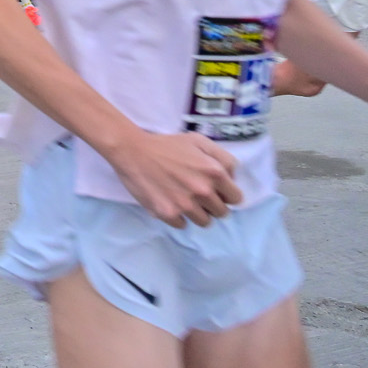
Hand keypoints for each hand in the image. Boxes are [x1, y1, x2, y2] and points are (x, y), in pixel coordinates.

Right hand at [106, 131, 242, 226]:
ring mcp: (185, 204)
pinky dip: (178, 217)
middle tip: (197, 195)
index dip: (226, 195)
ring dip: (197, 213)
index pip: (236, 199)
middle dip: (212, 205)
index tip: (216, 191)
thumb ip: (223, 158)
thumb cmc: (166, 145)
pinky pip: (182, 225)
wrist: (132, 150)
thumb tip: (231, 180)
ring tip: (184, 200)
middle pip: (222, 213)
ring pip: (204, 222)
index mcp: (214, 173)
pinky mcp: (167, 213)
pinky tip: (170, 203)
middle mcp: (203, 191)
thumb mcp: (199, 141)